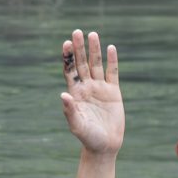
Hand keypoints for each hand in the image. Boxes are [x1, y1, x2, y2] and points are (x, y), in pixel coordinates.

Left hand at [59, 30, 122, 155]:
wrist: (104, 145)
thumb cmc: (87, 137)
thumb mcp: (77, 125)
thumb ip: (70, 110)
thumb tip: (63, 95)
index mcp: (75, 93)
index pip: (70, 71)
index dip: (68, 58)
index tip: (66, 43)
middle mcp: (86, 87)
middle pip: (82, 63)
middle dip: (79, 48)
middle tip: (77, 32)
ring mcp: (100, 88)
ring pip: (97, 64)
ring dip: (95, 50)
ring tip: (93, 34)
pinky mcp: (113, 92)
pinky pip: (112, 73)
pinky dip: (112, 61)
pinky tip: (111, 48)